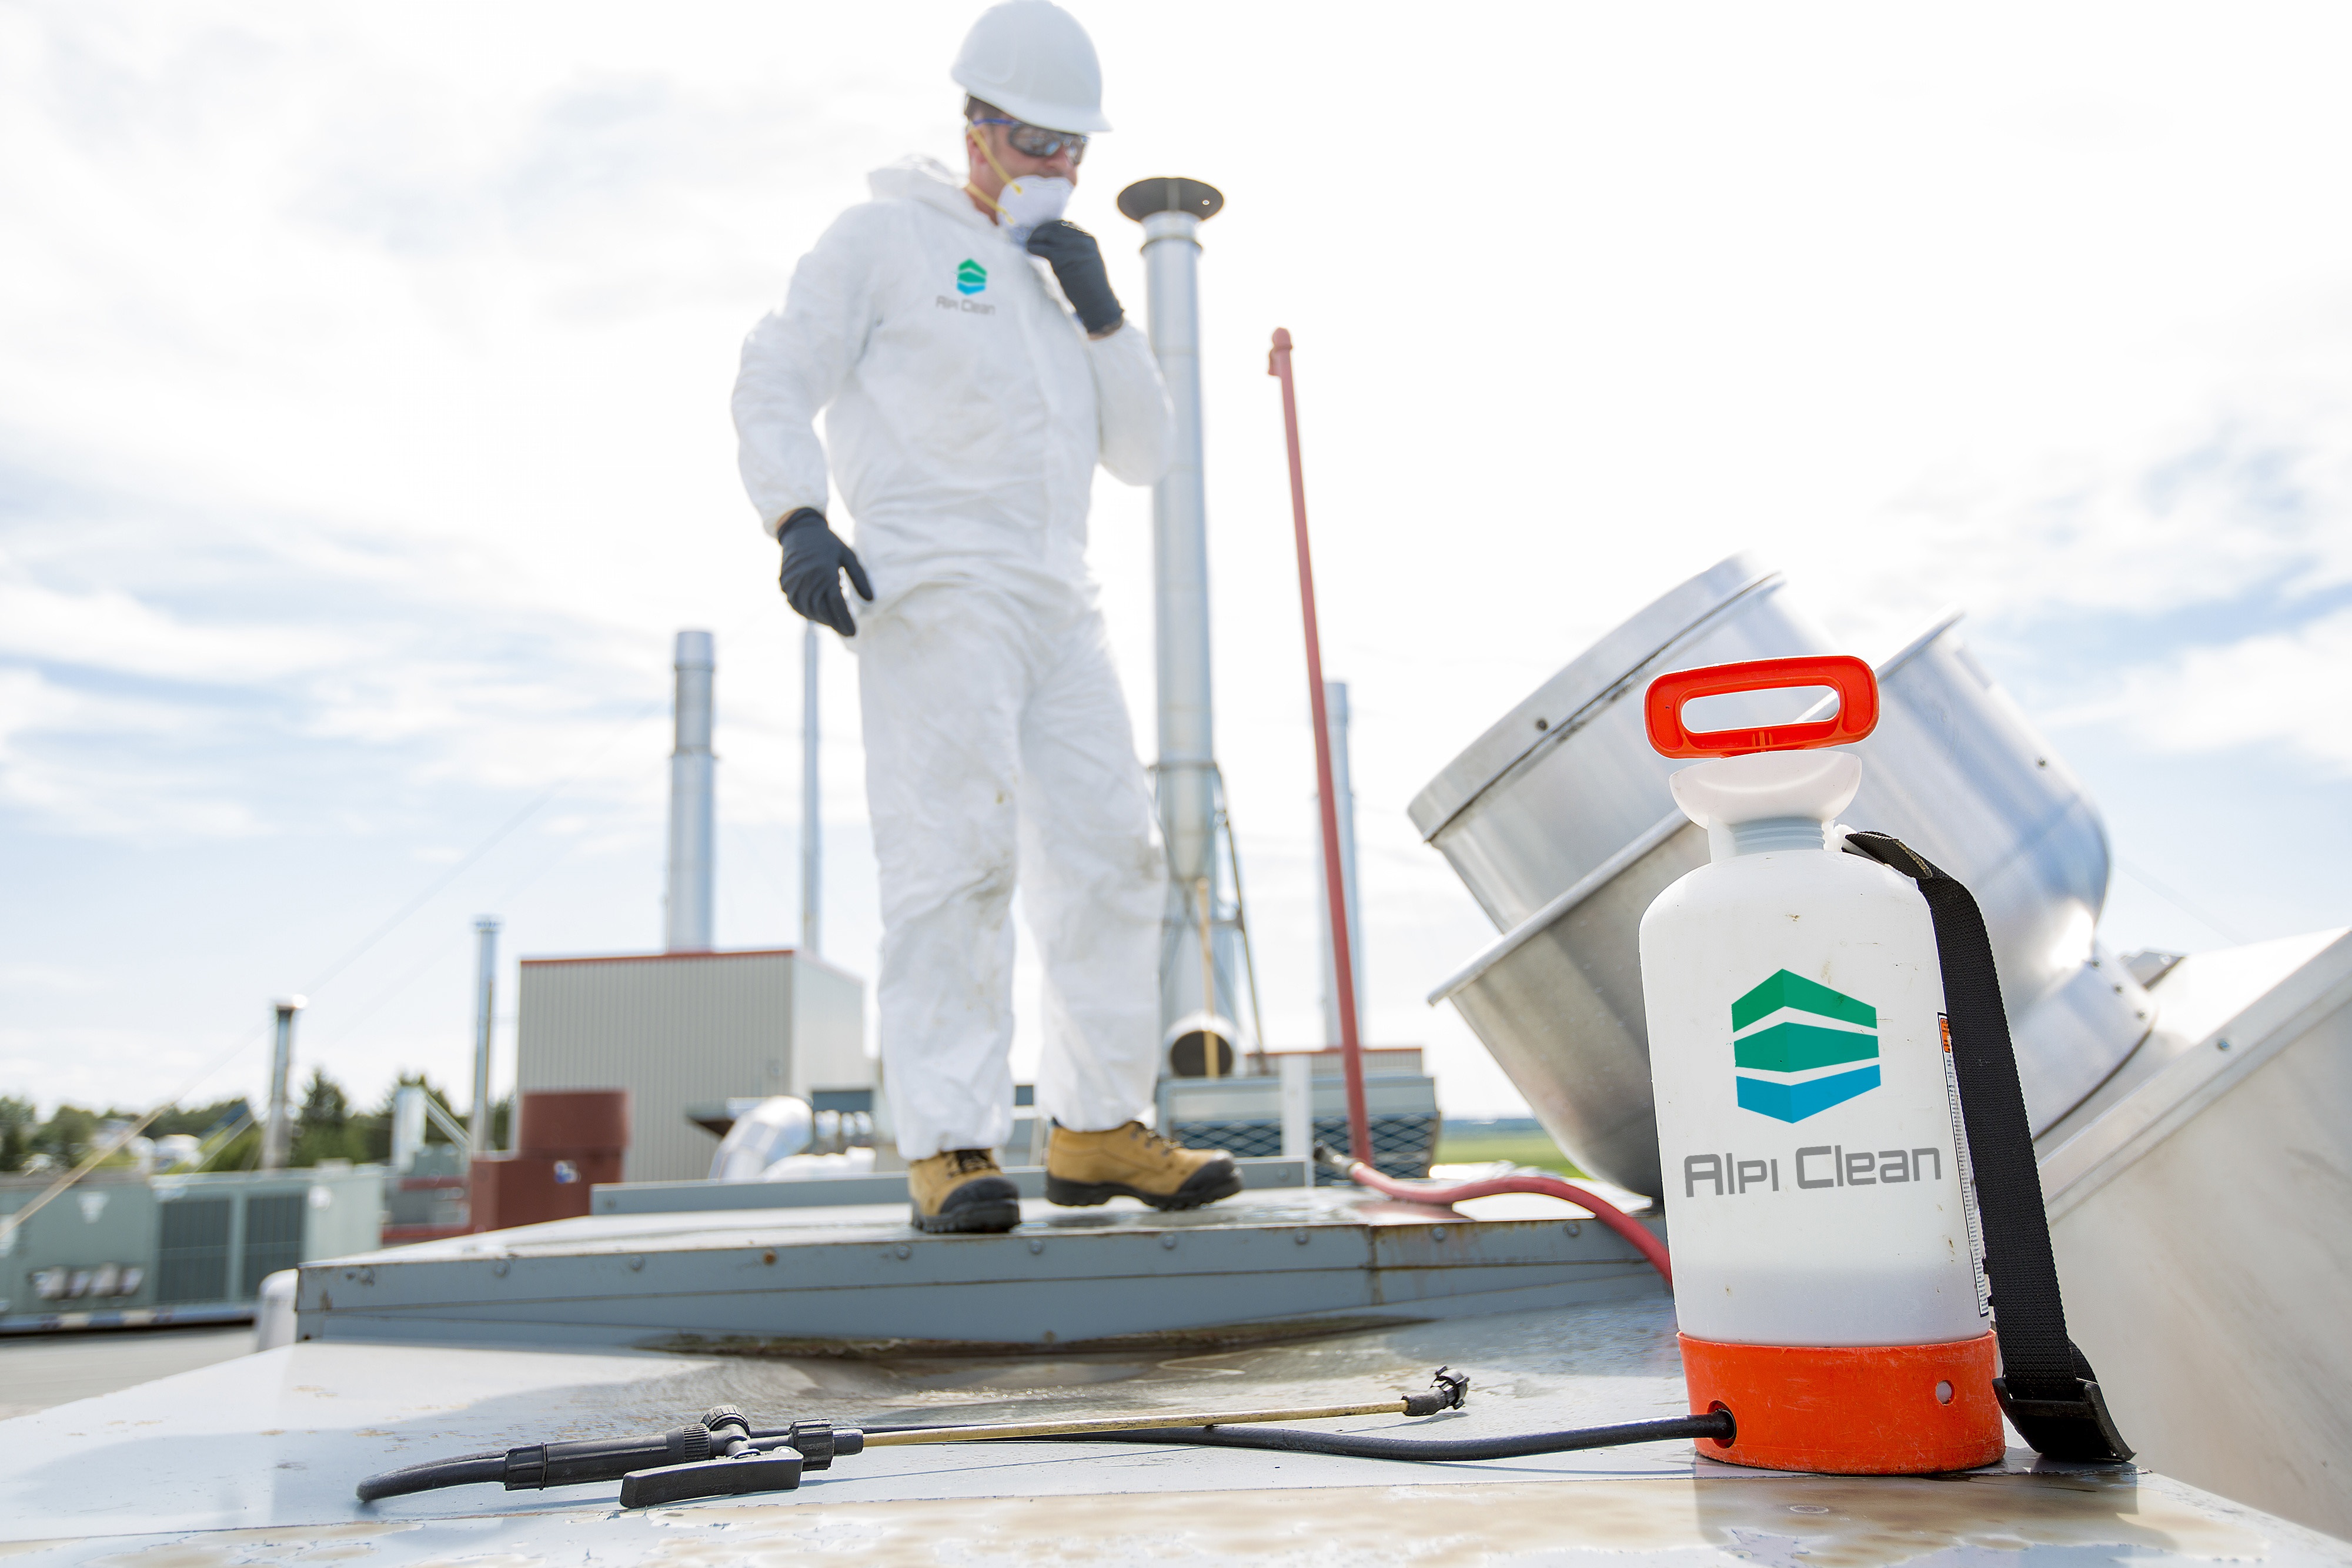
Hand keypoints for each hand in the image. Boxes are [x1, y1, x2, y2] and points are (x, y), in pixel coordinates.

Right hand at [776, 508, 872, 635]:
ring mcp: (793, 582)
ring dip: (821, 620)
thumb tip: (871, 600)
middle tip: (846, 630)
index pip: (837, 605)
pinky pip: (796, 605)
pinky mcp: (785, 584)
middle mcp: (807, 579)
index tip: (854, 633)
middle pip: (822, 611)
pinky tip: (818, 615)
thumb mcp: (849, 556)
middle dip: (835, 624)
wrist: (800, 530)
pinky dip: (808, 613)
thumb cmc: (828, 543)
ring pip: (808, 611)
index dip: (845, 622)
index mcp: (825, 572)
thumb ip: (860, 578)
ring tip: (834, 623)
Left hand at [1025, 220, 1122, 335]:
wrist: (1097, 301)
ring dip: (1035, 237)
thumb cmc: (1092, 286)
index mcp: (1089, 239)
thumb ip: (1076, 249)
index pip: (1066, 224)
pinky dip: (1033, 247)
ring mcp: (1071, 248)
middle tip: (1032, 237)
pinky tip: (1029, 250)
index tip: (1043, 231)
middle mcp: (1081, 240)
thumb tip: (1055, 244)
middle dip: (1041, 230)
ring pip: (1048, 234)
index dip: (1052, 226)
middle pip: (1055, 227)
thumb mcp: (1088, 260)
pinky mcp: (1061, 258)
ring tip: (1029, 243)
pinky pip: (1043, 248)